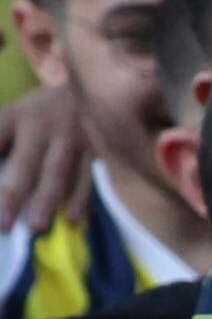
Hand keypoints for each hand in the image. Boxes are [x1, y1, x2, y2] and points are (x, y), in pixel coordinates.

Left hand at [0, 89, 75, 242]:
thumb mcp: (9, 120)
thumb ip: (0, 143)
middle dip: (14, 193)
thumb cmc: (36, 115)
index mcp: (13, 117)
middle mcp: (41, 125)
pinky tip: (73, 218)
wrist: (82, 92)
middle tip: (4, 224)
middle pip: (26, 161)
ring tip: (37, 226)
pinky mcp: (96, 149)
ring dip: (48, 199)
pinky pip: (88, 177)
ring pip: (58, 171)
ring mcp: (71, 137)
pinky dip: (81, 198)